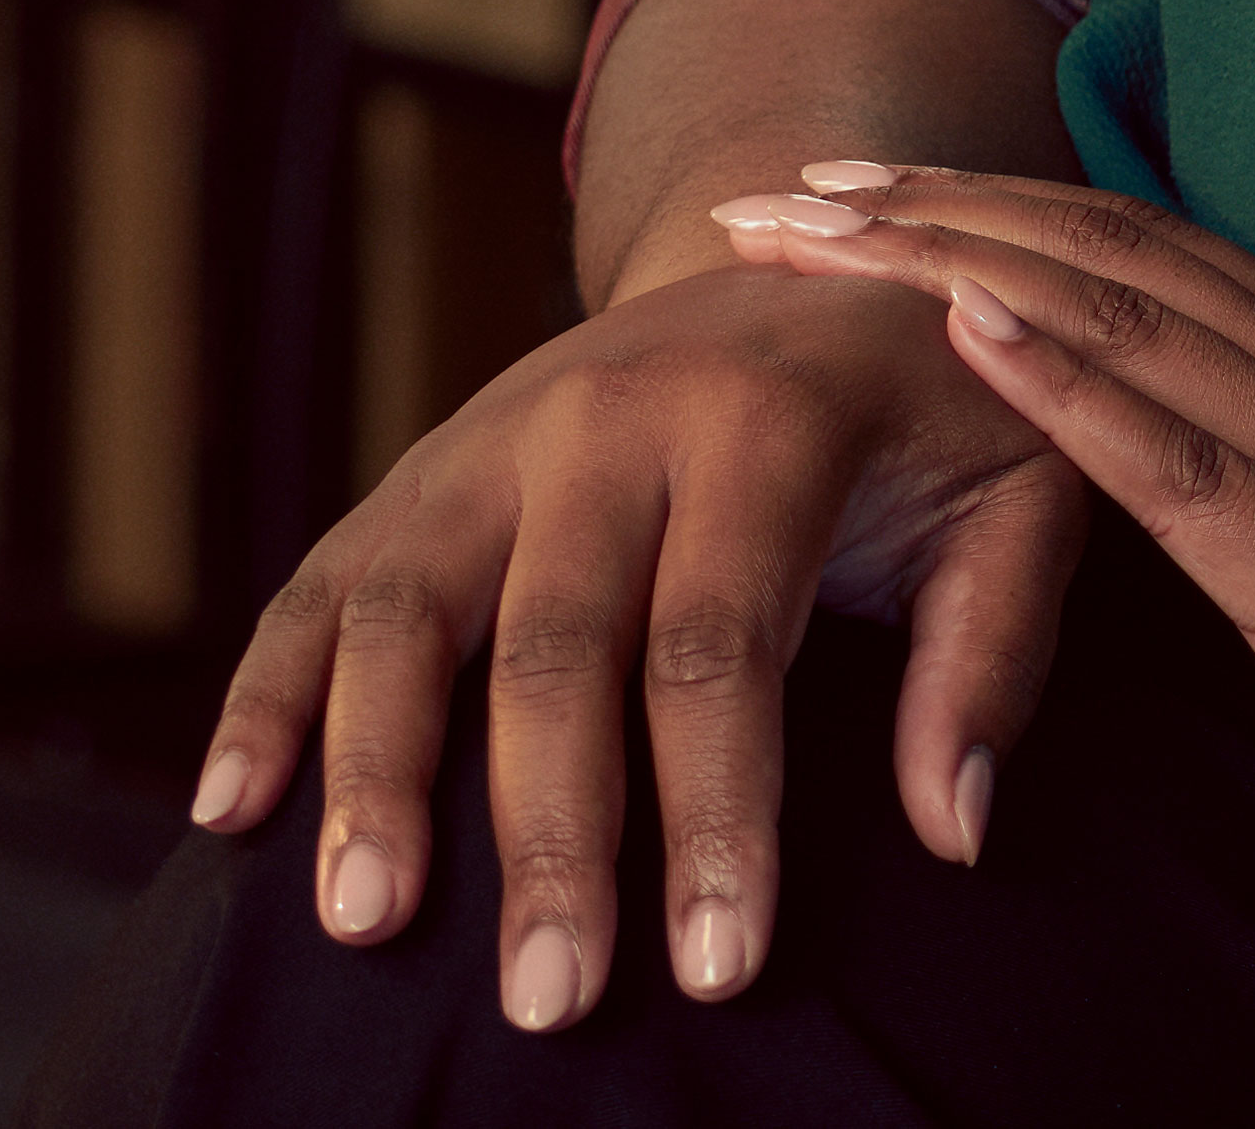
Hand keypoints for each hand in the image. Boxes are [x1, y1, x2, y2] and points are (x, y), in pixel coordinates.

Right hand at [189, 253, 1090, 1031]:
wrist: (809, 249)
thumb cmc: (932, 402)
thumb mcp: (1021, 483)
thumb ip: (996, 648)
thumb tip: (957, 829)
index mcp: (765, 421)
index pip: (723, 650)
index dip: (718, 816)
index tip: (720, 970)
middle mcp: (609, 417)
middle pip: (557, 654)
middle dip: (550, 841)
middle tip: (551, 1004)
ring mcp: (493, 440)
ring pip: (408, 615)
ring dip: (375, 777)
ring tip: (364, 924)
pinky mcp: (421, 470)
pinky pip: (323, 584)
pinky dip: (266, 694)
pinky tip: (232, 813)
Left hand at [721, 166, 1254, 923]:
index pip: (1167, 269)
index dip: (1016, 217)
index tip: (881, 197)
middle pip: (1116, 264)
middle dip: (939, 216)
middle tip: (785, 189)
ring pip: (1129, 328)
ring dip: (956, 262)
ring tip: (823, 228)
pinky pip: (1190, 470)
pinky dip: (1068, 385)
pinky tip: (971, 328)